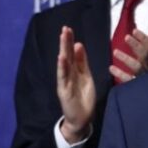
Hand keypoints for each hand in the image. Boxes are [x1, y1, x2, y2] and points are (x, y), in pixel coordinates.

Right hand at [56, 26, 94, 143]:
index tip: (69, 29)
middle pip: (67, 55)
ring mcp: (65, 82)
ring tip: (63, 38)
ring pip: (64, 64)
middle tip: (65, 28)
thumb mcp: (86, 77)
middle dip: (66, 42)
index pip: (73, 53)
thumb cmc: (84, 98)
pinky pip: (63, 77)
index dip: (71, 42)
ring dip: (63, 50)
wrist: (82, 118)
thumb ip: (82, 62)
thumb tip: (79, 45)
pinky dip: (62, 67)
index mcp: (75, 70)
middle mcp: (68, 74)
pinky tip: (61, 58)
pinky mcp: (64, 91)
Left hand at [109, 30, 147, 82]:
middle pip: (145, 56)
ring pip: (137, 67)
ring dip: (126, 58)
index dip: (144, 39)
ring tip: (115, 52)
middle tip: (126, 37)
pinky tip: (111, 68)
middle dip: (136, 45)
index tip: (135, 31)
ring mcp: (146, 79)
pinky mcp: (139, 88)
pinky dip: (121, 74)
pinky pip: (129, 80)